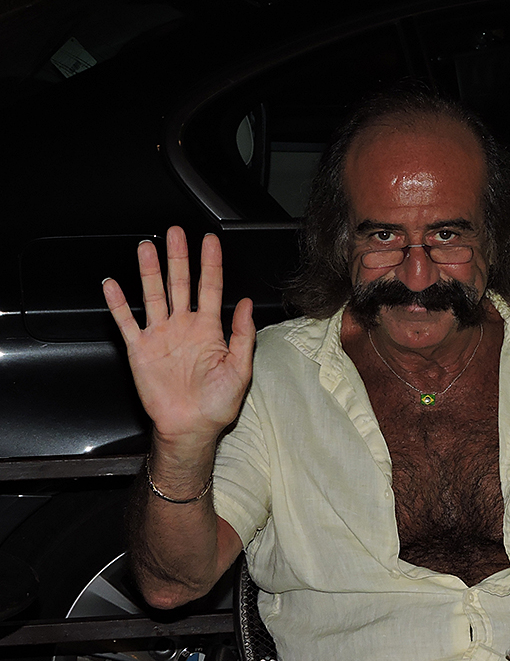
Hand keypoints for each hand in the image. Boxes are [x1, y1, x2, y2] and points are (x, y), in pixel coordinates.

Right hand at [102, 227, 254, 448]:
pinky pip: (127, 322)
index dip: (210, 264)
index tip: (210, 241)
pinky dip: (119, 304)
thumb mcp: (240, 368)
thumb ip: (242, 335)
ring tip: (147, 247)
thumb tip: (246, 304)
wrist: (191, 427)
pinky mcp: (141, 350)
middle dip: (178, 258)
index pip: (210, 288)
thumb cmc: (218, 403)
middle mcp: (184, 327)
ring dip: (150, 271)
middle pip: (180, 284)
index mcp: (209, 330)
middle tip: (176, 232)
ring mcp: (161, 336)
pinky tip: (112, 285)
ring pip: (154, 295)